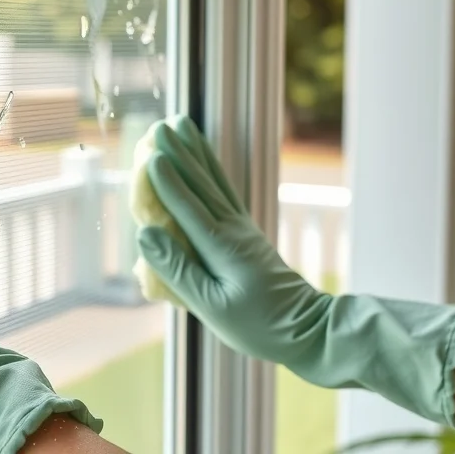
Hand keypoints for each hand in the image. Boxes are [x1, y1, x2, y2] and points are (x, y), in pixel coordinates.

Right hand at [135, 117, 330, 366]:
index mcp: (221, 247)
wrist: (307, 329)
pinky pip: (223, 192)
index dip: (167, 182)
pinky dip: (210, 170)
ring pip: (213, 182)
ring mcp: (240, 228)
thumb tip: (146, 235)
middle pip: (200, 185)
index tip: (150, 156)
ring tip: (180, 125)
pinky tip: (202, 159)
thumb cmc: (259, 326)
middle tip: (159, 126)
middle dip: (178, 154)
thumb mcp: (212, 306)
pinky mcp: (245, 233)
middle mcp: (232, 229)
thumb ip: (178, 269)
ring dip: (194, 152)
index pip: (188, 207)